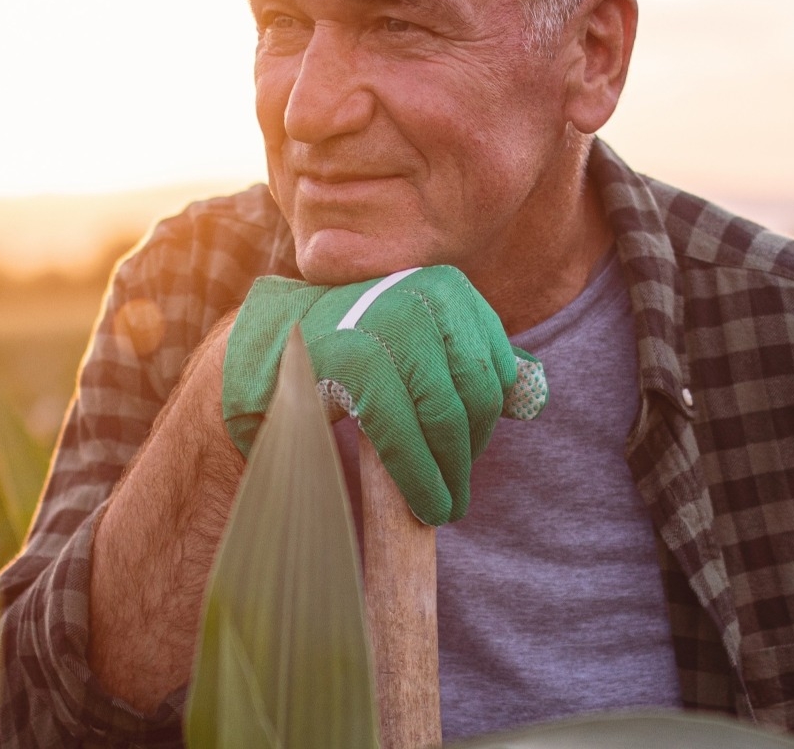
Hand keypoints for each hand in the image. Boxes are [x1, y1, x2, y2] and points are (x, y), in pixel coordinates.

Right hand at [220, 266, 547, 524]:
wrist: (258, 354)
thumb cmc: (342, 352)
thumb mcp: (413, 343)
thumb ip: (468, 359)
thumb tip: (535, 394)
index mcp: (445, 286)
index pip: (495, 365)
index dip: (486, 419)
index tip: (465, 452)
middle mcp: (421, 295)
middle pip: (476, 392)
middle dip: (469, 451)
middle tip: (455, 488)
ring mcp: (386, 324)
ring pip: (446, 416)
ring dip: (450, 473)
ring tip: (444, 506)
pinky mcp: (355, 362)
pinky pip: (404, 433)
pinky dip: (419, 476)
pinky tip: (425, 504)